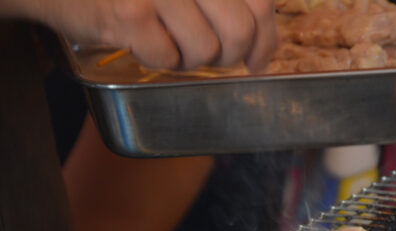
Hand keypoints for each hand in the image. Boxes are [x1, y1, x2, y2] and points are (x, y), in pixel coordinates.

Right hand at [5, 0, 277, 70]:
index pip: (259, 2)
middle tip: (212, 59)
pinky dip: (156, 59)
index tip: (257, 60)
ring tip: (165, 39)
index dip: (265, 39)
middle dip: (229, 57)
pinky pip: (167, 59)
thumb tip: (265, 42)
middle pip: (238, 32)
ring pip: (205, 50)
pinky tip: (140, 40)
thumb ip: (225, 1)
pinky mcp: (130, 12)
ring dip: (188, 58)